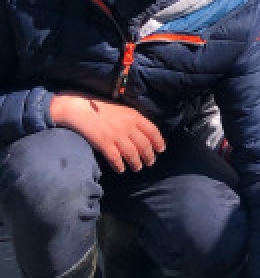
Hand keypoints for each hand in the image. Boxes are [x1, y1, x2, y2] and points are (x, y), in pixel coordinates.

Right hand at [48, 93, 164, 172]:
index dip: (159, 142)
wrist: (81, 108)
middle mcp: (128, 126)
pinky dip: (119, 166)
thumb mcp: (123, 110)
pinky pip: (115, 159)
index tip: (161, 150)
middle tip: (150, 163)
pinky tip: (121, 169)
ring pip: (132, 154)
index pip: (153, 131)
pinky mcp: (104, 143)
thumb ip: (135, 119)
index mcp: (134, 116)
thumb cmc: (102, 108)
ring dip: (136, 163)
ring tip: (138, 168)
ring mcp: (116, 135)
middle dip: (149, 156)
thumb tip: (145, 132)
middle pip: (144, 145)